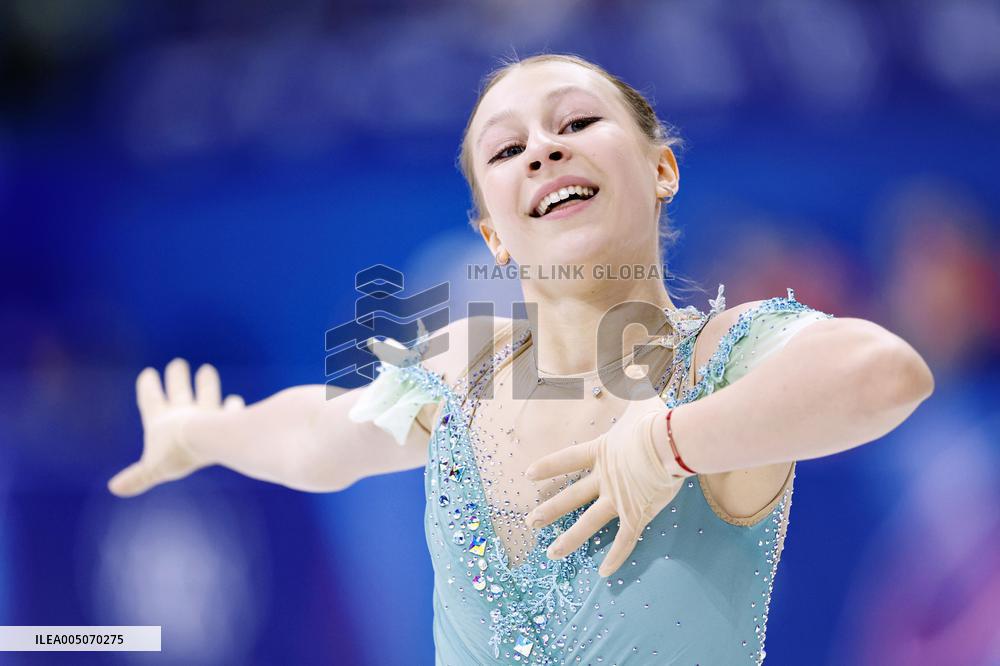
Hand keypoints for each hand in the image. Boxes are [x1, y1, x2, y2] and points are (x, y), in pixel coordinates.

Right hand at [108, 358, 244, 496]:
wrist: (208, 442)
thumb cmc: (177, 453)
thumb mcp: (153, 468)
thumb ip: (137, 477)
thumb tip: (114, 488)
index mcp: (161, 422)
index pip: (151, 401)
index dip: (148, 388)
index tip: (148, 373)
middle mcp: (184, 414)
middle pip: (179, 391)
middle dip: (177, 378)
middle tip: (177, 363)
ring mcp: (208, 414)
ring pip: (207, 394)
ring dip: (206, 384)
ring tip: (207, 369)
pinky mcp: (229, 420)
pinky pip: (231, 411)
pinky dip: (232, 406)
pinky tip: (235, 401)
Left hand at [524, 386, 689, 577]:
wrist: (672, 441)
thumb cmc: (659, 418)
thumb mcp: (643, 396)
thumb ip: (636, 381)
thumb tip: (636, 363)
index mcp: (602, 452)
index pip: (568, 459)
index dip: (548, 467)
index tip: (528, 474)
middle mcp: (604, 478)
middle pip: (571, 496)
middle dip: (549, 510)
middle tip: (530, 522)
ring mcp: (618, 499)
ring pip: (588, 523)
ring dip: (569, 540)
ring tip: (551, 553)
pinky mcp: (637, 514)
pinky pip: (625, 541)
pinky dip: (616, 557)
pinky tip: (604, 573)